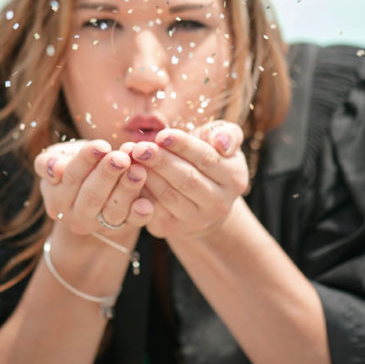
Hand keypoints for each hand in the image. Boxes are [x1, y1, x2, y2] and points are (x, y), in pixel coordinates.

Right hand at [34, 139, 152, 236]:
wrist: (95, 193)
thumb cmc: (77, 167)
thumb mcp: (59, 160)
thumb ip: (49, 162)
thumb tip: (54, 169)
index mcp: (58, 197)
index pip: (70, 178)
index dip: (85, 161)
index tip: (101, 146)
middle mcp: (77, 216)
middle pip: (91, 196)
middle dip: (107, 175)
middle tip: (121, 158)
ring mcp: (101, 225)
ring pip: (113, 211)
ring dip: (127, 190)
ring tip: (138, 171)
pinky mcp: (124, 227)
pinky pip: (132, 223)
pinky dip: (139, 214)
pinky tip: (146, 203)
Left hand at [123, 121, 246, 239]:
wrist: (203, 199)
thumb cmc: (210, 159)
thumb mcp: (224, 142)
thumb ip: (228, 134)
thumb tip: (221, 143)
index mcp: (235, 178)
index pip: (207, 159)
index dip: (183, 146)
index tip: (162, 135)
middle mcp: (219, 203)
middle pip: (187, 180)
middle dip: (161, 162)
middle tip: (140, 148)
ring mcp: (197, 220)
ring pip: (169, 196)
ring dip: (147, 176)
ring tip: (131, 158)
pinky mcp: (173, 229)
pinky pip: (153, 209)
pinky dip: (139, 192)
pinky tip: (129, 175)